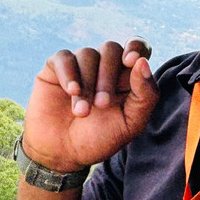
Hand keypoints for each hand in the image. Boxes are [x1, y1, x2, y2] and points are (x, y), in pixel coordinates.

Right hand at [23, 38, 157, 170]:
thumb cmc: (98, 139)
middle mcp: (103, 67)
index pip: (138, 47)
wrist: (61, 153)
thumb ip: (144, 95)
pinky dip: (68, 73)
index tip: (130, 61)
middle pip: (111, 49)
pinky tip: (71, 92)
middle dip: (108, 76)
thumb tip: (141, 62)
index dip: (136, 46)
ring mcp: (79, 66)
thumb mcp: (130, 124)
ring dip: (87, 84)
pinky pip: (63, 57)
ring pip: (87, 54)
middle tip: (102, 105)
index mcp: (127, 77)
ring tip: (82, 112)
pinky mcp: (55, 69)